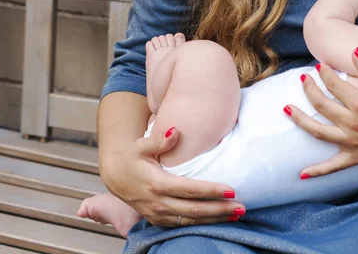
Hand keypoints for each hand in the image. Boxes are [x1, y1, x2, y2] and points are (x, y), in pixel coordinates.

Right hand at [100, 127, 245, 226]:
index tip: (231, 190)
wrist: (115, 176)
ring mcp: (158, 214)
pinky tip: (219, 220)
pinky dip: (202, 224)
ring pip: (191, 221)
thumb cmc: (132, 158)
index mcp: (157, 183)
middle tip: (242, 207)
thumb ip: (159, 140)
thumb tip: (175, 131)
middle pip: (195, 210)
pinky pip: (184, 225)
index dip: (212, 191)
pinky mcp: (159, 220)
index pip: (190, 190)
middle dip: (220, 209)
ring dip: (215, 219)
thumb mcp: (141, 146)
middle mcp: (158, 203)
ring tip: (237, 215)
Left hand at [285, 48, 357, 177]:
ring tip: (286, 108)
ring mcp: (351, 142)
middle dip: (309, 89)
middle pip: (321, 104)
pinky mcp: (355, 157)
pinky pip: (333, 166)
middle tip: (303, 79)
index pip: (334, 85)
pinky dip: (317, 171)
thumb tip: (354, 51)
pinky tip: (302, 174)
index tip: (319, 66)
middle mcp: (352, 123)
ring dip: (300, 119)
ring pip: (318, 131)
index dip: (325, 74)